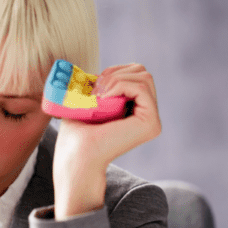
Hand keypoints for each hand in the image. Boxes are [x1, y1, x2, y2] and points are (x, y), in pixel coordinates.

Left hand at [52, 63, 161, 218]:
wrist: (75, 157)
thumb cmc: (75, 135)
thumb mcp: (88, 103)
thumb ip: (100, 87)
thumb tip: (99, 75)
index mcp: (136, 112)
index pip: (136, 74)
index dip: (114, 71)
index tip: (93, 86)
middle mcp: (148, 116)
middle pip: (142, 72)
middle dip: (115, 72)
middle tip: (95, 90)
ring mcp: (152, 121)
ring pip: (144, 77)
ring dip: (115, 79)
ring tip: (97, 96)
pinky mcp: (151, 123)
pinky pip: (141, 87)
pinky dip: (119, 85)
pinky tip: (104, 99)